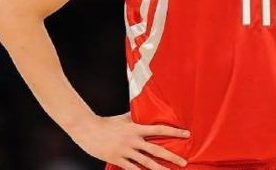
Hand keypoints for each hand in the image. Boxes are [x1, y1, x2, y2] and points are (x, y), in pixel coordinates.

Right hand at [69, 112, 190, 169]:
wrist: (88, 129)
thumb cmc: (107, 122)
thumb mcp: (124, 117)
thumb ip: (135, 116)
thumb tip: (144, 111)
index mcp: (136, 127)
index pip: (160, 129)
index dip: (174, 132)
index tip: (186, 134)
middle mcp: (133, 140)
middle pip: (157, 150)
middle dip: (172, 157)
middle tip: (185, 162)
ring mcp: (126, 151)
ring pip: (147, 163)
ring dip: (160, 169)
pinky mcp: (118, 159)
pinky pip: (132, 169)